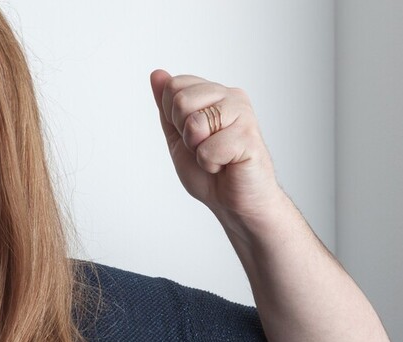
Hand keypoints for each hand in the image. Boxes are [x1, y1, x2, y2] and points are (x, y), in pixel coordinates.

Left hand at [150, 69, 283, 227]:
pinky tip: (226, 165)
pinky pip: (208, 149)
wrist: (234, 202)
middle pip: (182, 100)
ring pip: (195, 123)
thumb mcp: (178, 137)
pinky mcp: (250, 137)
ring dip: (197, 150)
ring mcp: (244, 115)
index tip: (191, 135)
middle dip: (184, 133)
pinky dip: (210, 164)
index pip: (174, 86)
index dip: (173, 117)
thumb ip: (167, 107)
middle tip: (204, 147)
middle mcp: (232, 97)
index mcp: (214, 94)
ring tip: (216, 156)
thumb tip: (157, 74)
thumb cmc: (210, 172)